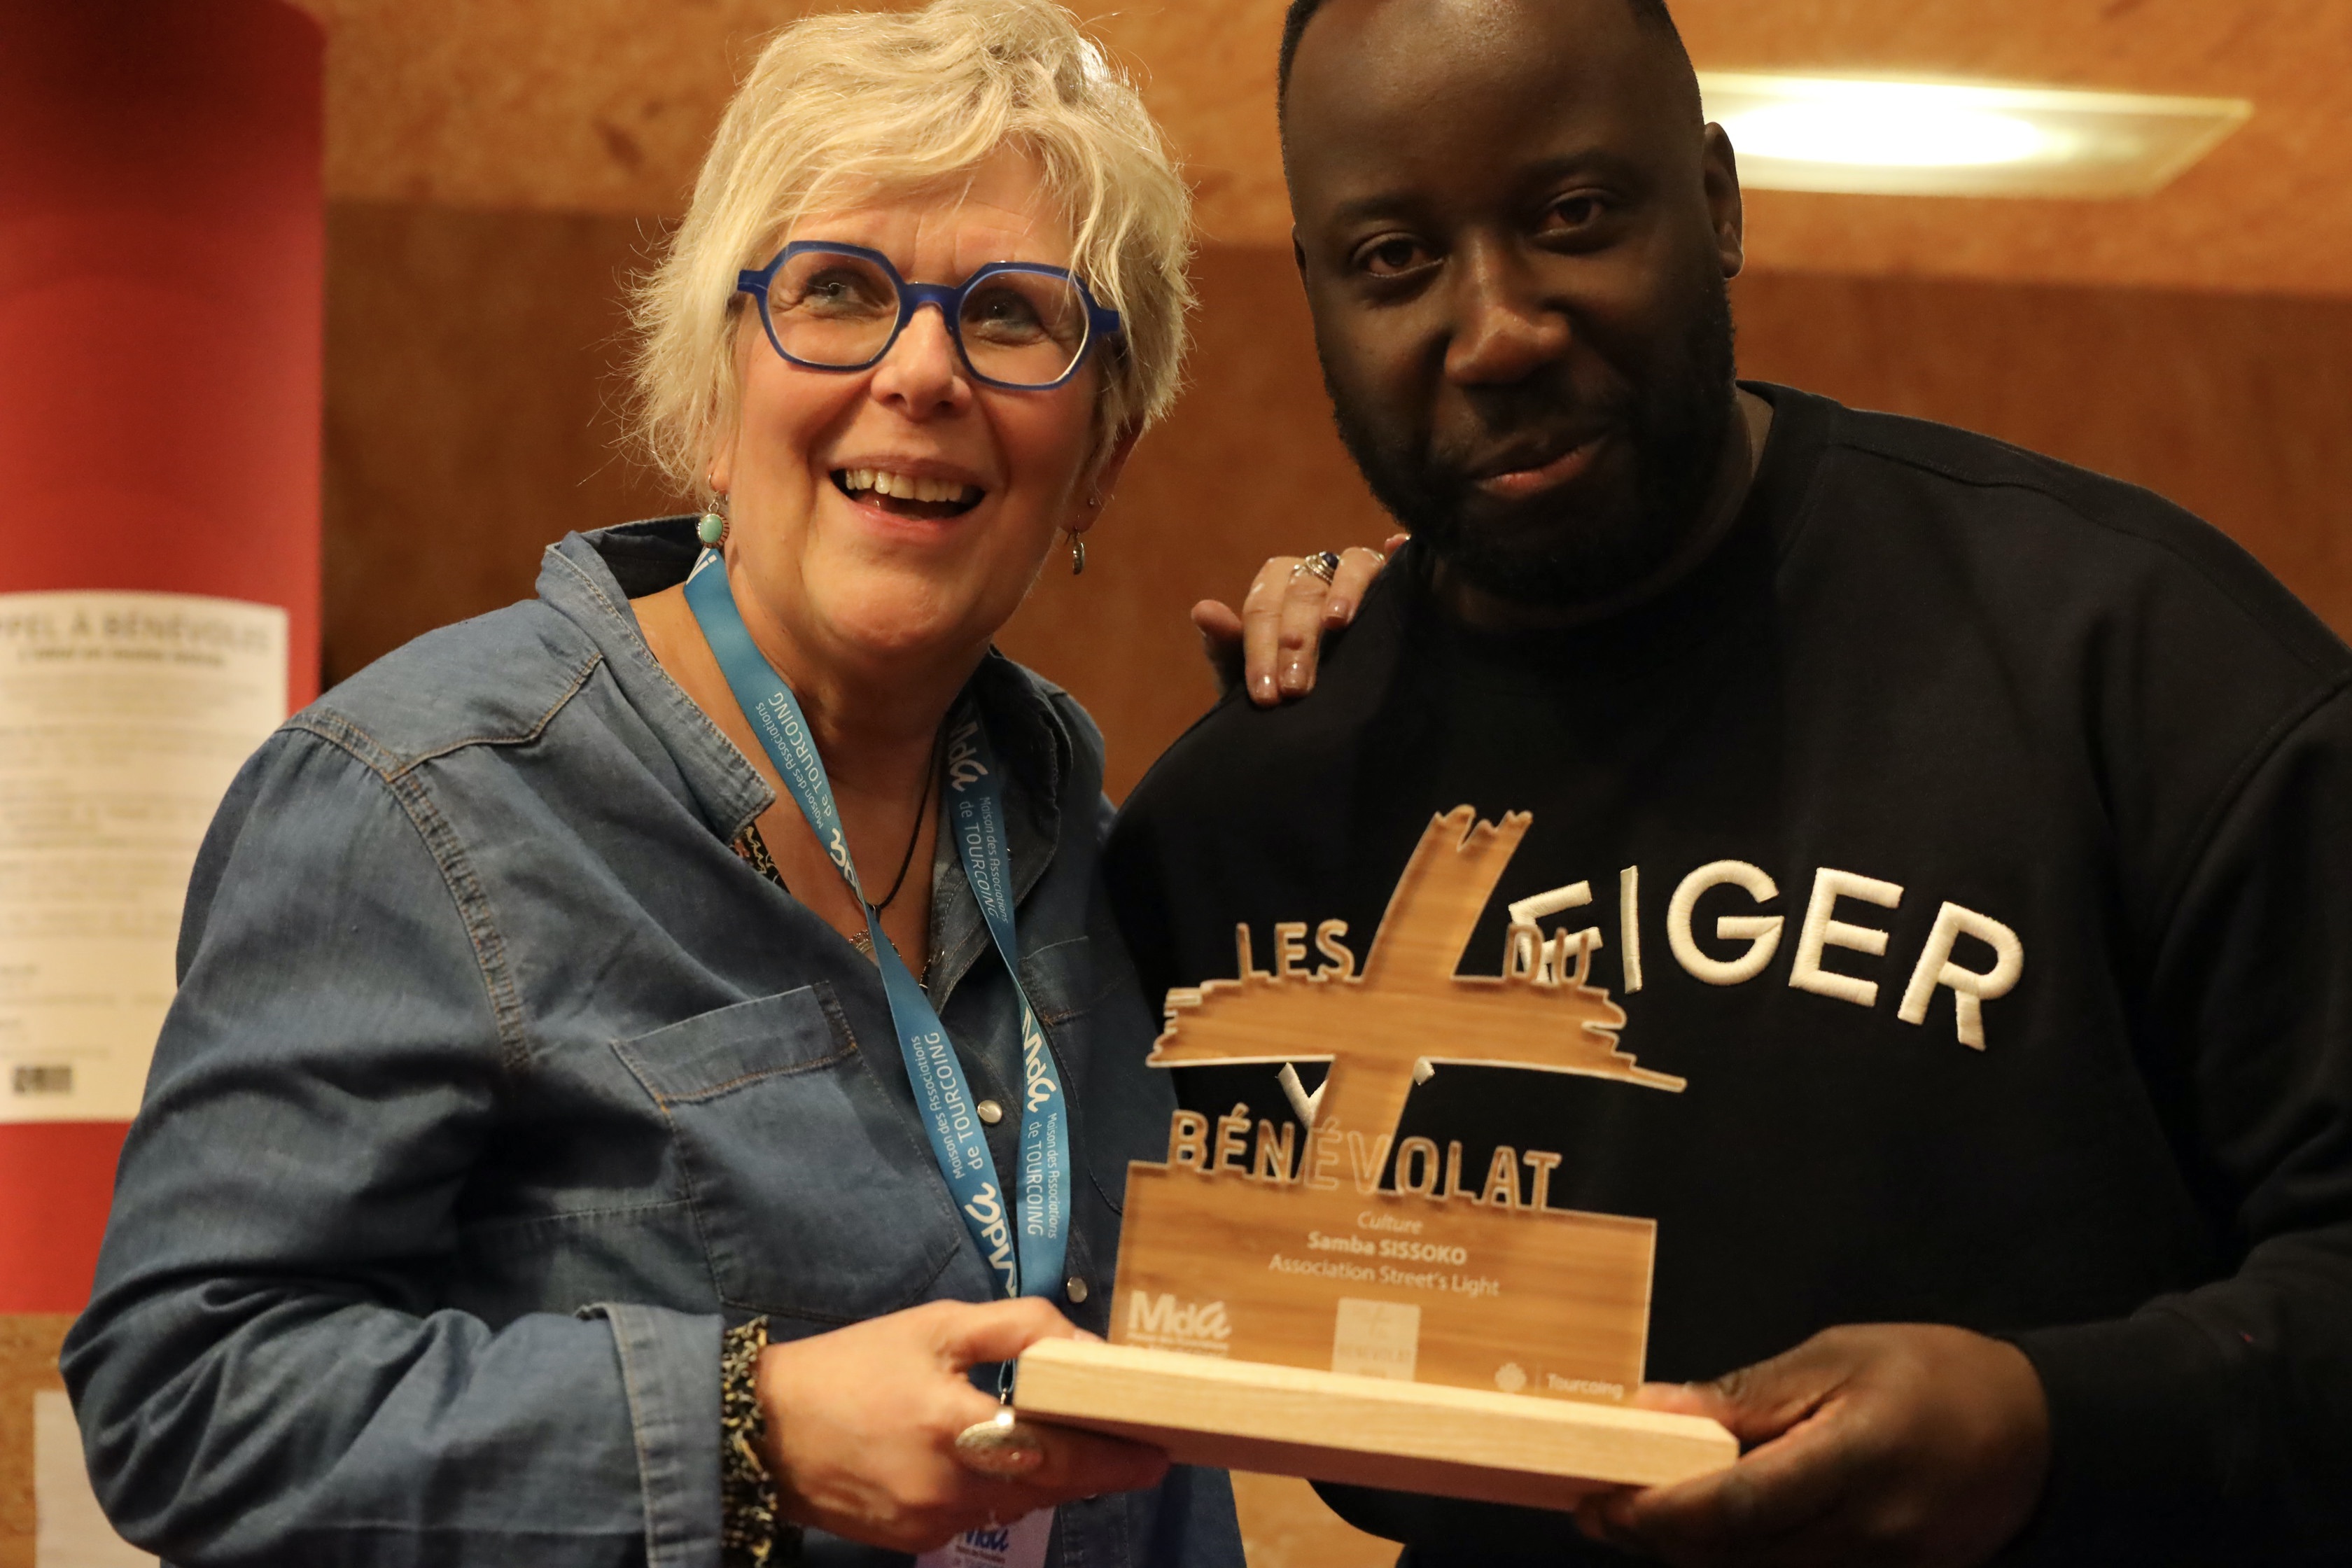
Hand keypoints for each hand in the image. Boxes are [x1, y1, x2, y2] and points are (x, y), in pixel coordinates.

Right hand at [756, 1297, 1168, 1551]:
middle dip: (1095, 1467)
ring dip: (1048, 1476)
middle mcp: (951, 1486)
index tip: (1160, 1451)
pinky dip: (1002, 1488)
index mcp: (955, 1425)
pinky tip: (996, 1458)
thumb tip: (1085, 1346)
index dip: (1115, 1456)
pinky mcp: (917, 1540)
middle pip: (1051, 1486)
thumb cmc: (854, 1365)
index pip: (1059, 1452)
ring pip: (1019, 1503)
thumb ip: (1017, 1329)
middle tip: (1135, 1446)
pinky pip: (981, 1515)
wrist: (763, 1430)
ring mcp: (933, 1523)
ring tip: (1065, 1439)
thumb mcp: (935, 1324)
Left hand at [1191, 535, 1405, 704]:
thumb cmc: (1289, 686)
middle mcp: (1316, 570)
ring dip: (1342, 593)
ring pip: (1351, 566)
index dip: (1260, 650)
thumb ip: (1227, 649)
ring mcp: (1359, 571)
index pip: (1263, 607)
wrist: (1333, 711)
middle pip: (1304, 591)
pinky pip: (1398, 558)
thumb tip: (1203, 609)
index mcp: (1277, 585)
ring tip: (1336, 625)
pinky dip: (1398, 550)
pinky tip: (1396, 545)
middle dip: (1296, 641)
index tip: (1265, 695)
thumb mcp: (1255, 677)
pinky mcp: (1397, 578)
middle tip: (1295, 689)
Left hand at [1575, 1324, 2049, 1567]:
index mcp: (1854, 1462)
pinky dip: (1746, 1564)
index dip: (1657, 1513)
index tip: (1600, 1501)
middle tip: (1603, 1508)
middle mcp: (1869, 1535)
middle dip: (1660, 1541)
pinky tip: (1716, 1534)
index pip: (1735, 1508)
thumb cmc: (1934, 1376)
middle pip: (1737, 1560)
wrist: (2039, 1432)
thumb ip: (1745, 1396)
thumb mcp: (1836, 1358)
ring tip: (1649, 1516)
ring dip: (1697, 1557)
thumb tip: (1654, 1411)